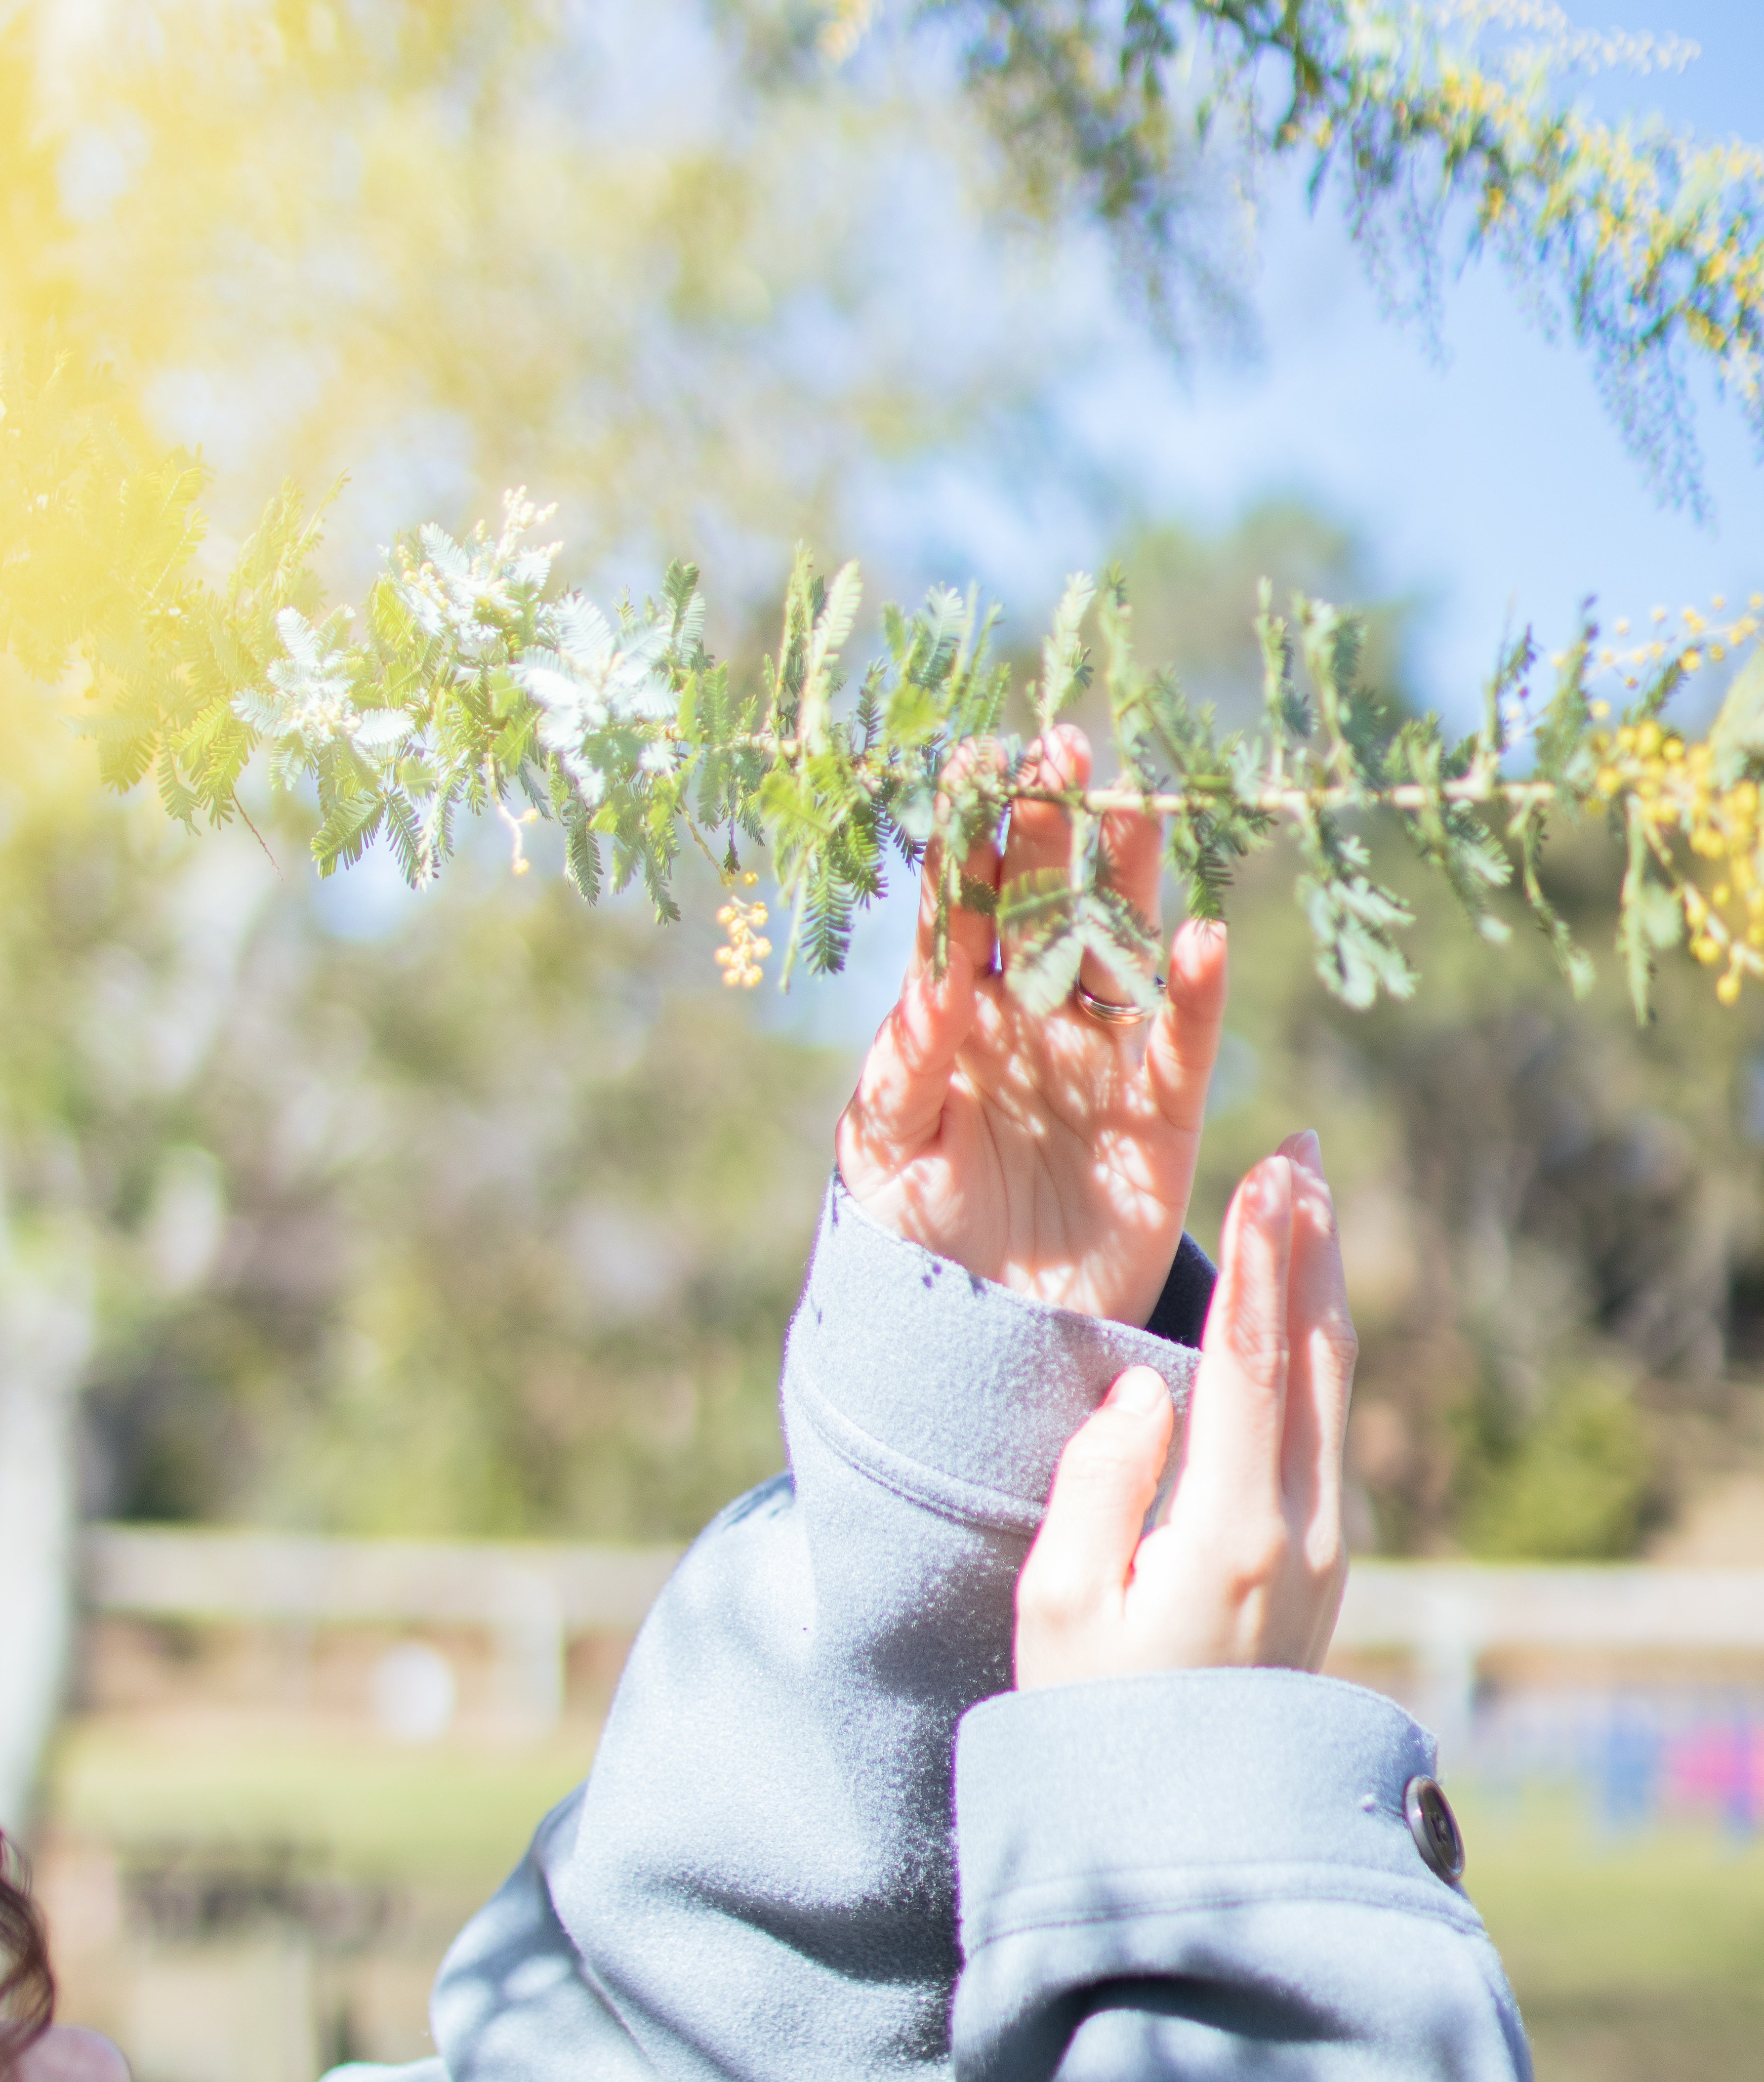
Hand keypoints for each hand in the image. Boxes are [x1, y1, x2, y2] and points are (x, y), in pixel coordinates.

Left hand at [835, 725, 1226, 1323]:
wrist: (976, 1339)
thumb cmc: (911, 1236)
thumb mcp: (883, 1148)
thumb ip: (905, 1063)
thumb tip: (932, 978)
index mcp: (954, 1015)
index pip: (961, 907)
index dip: (971, 835)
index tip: (978, 760)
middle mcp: (1031, 1021)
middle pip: (1048, 903)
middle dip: (1056, 825)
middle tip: (1063, 742)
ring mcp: (1098, 1064)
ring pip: (1121, 951)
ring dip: (1129, 880)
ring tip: (1137, 806)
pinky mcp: (1157, 1122)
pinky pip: (1181, 1045)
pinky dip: (1193, 993)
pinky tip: (1199, 936)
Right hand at [1014, 1132, 1354, 1686]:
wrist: (1181, 1829)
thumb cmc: (1091, 1717)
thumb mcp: (1057, 1603)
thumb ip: (1099, 1481)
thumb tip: (1143, 1388)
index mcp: (1227, 1534)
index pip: (1246, 1364)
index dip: (1257, 1261)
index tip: (1263, 1175)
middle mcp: (1300, 1531)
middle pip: (1313, 1356)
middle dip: (1306, 1246)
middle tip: (1297, 1150)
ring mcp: (1325, 1547)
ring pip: (1333, 1387)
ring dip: (1319, 1286)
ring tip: (1308, 1200)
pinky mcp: (1323, 1561)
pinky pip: (1328, 1426)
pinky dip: (1315, 1347)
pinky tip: (1299, 1310)